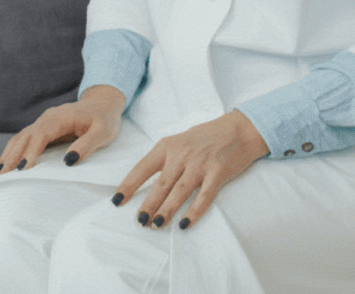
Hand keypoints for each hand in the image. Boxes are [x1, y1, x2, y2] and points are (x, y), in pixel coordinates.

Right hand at [0, 85, 125, 174]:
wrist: (102, 104)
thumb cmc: (104, 119)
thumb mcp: (103, 133)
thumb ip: (87, 145)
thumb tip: (68, 161)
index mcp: (60, 118)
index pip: (40, 135)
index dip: (30, 152)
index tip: (22, 170)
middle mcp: (47, 119)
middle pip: (24, 137)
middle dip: (12, 157)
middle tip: (1, 177)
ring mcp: (43, 123)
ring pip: (20, 138)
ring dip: (8, 155)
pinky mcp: (42, 129)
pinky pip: (24, 140)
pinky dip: (13, 151)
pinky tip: (6, 164)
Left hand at [115, 110, 267, 230]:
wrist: (237, 130)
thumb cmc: (205, 137)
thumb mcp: (178, 141)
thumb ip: (164, 158)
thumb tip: (144, 181)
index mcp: (167, 146)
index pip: (142, 168)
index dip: (129, 185)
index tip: (117, 201)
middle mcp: (181, 155)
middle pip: (160, 184)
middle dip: (148, 204)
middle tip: (139, 221)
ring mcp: (200, 164)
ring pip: (179, 192)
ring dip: (167, 210)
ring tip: (156, 224)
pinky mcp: (217, 173)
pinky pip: (204, 196)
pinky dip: (194, 211)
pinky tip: (185, 223)